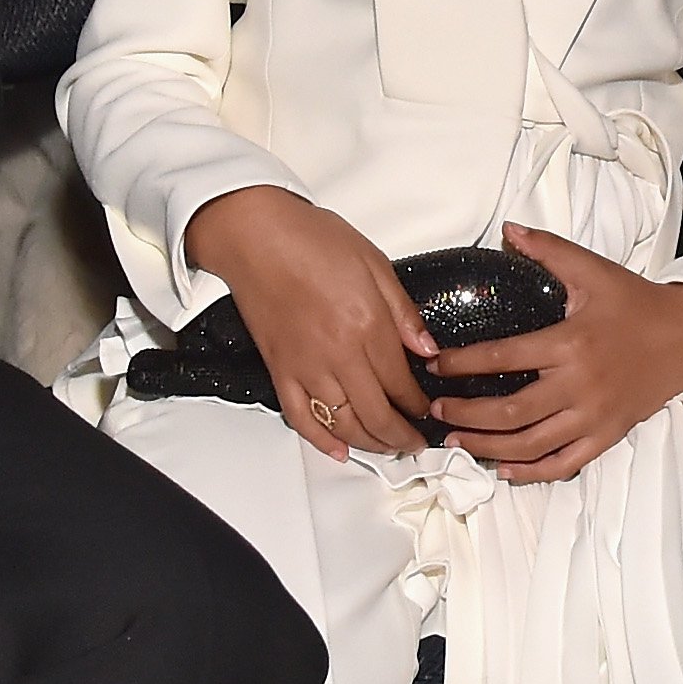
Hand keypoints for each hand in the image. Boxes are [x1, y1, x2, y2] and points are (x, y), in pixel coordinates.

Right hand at [182, 187, 434, 457]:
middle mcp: (338, 353)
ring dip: (370, 443)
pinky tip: (338, 449)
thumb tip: (427, 348)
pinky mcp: (279, 370)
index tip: (425, 410)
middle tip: (414, 442)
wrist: (255, 234)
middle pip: (377, 414)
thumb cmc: (309, 238)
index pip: (401, 382)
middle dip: (401, 436)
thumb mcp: (375, 262)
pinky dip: (321, 440)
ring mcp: (305, 366)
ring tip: (386, 448)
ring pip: (343, 424)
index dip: (417, 404)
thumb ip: (403, 312)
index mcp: (367, 324)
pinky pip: (301, 417)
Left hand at [427, 223, 682, 483]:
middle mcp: (580, 385)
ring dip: (488, 447)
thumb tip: (508, 228)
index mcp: (570, 343)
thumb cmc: (636, 302)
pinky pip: (564, 464)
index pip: (504, 357)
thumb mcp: (593, 270)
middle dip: (466, 414)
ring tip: (455, 441)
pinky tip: (502, 468)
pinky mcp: (608, 435)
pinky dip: (531, 472)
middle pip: (510, 411)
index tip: (433, 364)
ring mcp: (595, 416)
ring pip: (532, 444)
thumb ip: (549, 250)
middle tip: (435, 409)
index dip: (462, 363)